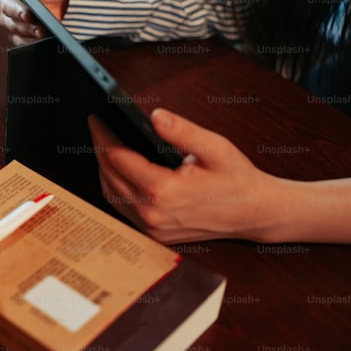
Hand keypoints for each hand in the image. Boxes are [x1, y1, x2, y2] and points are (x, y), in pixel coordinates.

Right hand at [0, 0, 69, 45]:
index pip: (8, 5)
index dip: (17, 11)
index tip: (29, 14)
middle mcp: (8, 14)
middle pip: (13, 25)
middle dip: (28, 27)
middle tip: (43, 29)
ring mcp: (16, 28)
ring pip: (21, 37)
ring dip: (34, 37)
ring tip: (49, 35)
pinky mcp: (26, 39)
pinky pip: (29, 45)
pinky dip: (38, 44)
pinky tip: (50, 41)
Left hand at [89, 108, 278, 242]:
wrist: (255, 213)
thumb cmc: (237, 179)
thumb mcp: (214, 148)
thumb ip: (182, 131)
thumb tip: (154, 116)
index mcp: (163, 191)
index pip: (117, 158)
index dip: (103, 135)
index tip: (95, 119)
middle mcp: (152, 214)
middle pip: (108, 176)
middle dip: (99, 150)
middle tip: (98, 128)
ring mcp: (152, 228)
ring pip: (111, 195)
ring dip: (104, 170)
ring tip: (104, 145)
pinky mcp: (154, 234)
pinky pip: (123, 209)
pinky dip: (115, 188)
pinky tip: (118, 171)